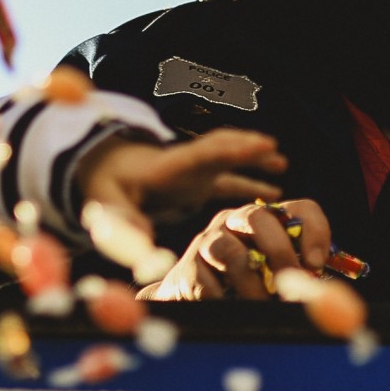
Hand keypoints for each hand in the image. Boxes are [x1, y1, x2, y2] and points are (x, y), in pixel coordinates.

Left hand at [74, 128, 286, 238]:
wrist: (108, 168)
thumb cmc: (108, 185)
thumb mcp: (108, 203)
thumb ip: (124, 220)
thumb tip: (144, 243)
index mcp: (169, 165)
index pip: (203, 153)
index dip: (230, 150)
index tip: (256, 146)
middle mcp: (187, 162)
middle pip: (220, 147)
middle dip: (246, 147)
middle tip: (272, 148)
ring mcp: (195, 169)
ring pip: (230, 158)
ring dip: (254, 158)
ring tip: (281, 162)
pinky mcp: (199, 180)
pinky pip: (230, 178)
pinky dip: (251, 182)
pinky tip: (275, 192)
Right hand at [140, 198, 331, 300]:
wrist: (193, 296)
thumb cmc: (246, 285)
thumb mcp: (277, 276)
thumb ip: (300, 278)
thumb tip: (323, 297)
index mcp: (267, 219)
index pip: (300, 209)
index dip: (314, 232)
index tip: (316, 265)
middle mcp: (235, 220)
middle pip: (259, 218)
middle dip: (279, 252)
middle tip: (290, 283)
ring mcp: (208, 241)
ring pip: (231, 252)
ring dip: (252, 285)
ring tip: (263, 306)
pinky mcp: (188, 267)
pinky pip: (207, 283)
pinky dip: (224, 300)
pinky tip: (231, 310)